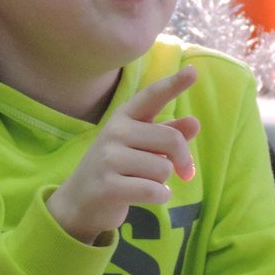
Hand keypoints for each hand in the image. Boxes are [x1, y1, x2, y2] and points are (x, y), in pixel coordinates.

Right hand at [48, 67, 200, 243]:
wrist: (80, 202)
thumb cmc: (117, 169)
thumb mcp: (141, 147)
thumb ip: (168, 135)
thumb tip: (194, 123)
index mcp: (124, 118)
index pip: (152, 96)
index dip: (173, 84)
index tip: (193, 71)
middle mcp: (114, 132)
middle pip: (171, 140)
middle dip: (183, 160)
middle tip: (184, 172)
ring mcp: (108, 159)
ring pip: (164, 169)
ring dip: (163, 181)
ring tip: (143, 182)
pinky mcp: (109, 187)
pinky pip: (155, 191)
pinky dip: (160, 197)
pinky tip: (148, 197)